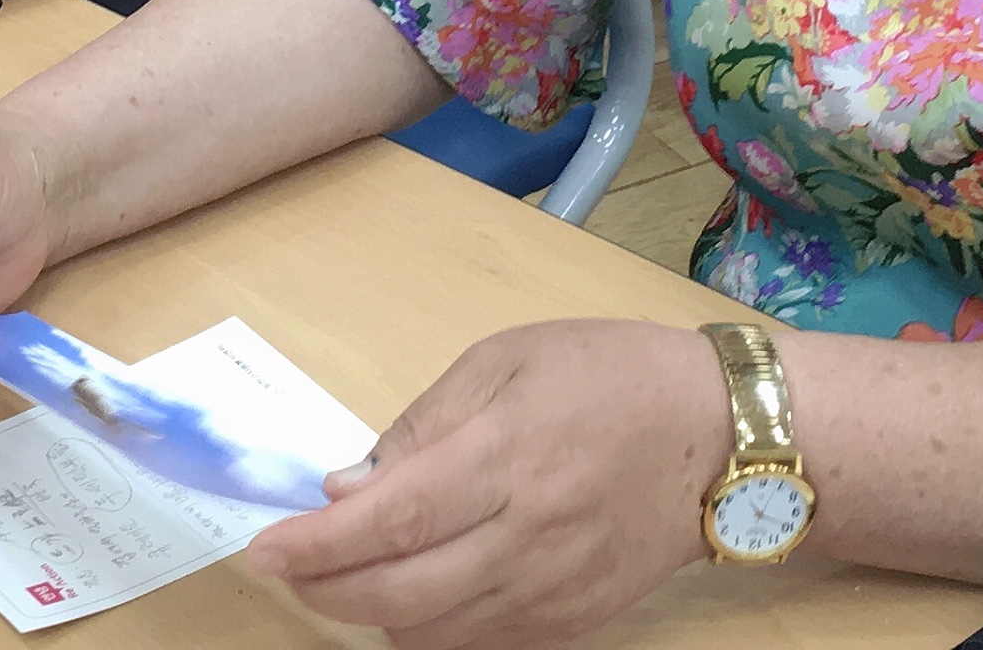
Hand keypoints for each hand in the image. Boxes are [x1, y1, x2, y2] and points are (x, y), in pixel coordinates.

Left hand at [243, 320, 723, 649]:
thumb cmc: (609, 377)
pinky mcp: (572, 624)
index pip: (388, 522)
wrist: (720, 438)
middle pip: (396, 594)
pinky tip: (416, 585)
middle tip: (290, 566)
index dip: (313, 546)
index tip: (262, 550)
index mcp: (505, 458)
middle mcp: (526, 537)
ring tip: (349, 569)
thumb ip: (421, 427)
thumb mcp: (504, 362)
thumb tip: (348, 488)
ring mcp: (551, 591)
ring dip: (370, 609)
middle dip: (323, 589)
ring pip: (429, 633)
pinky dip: (428, 625)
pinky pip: (477, 644)